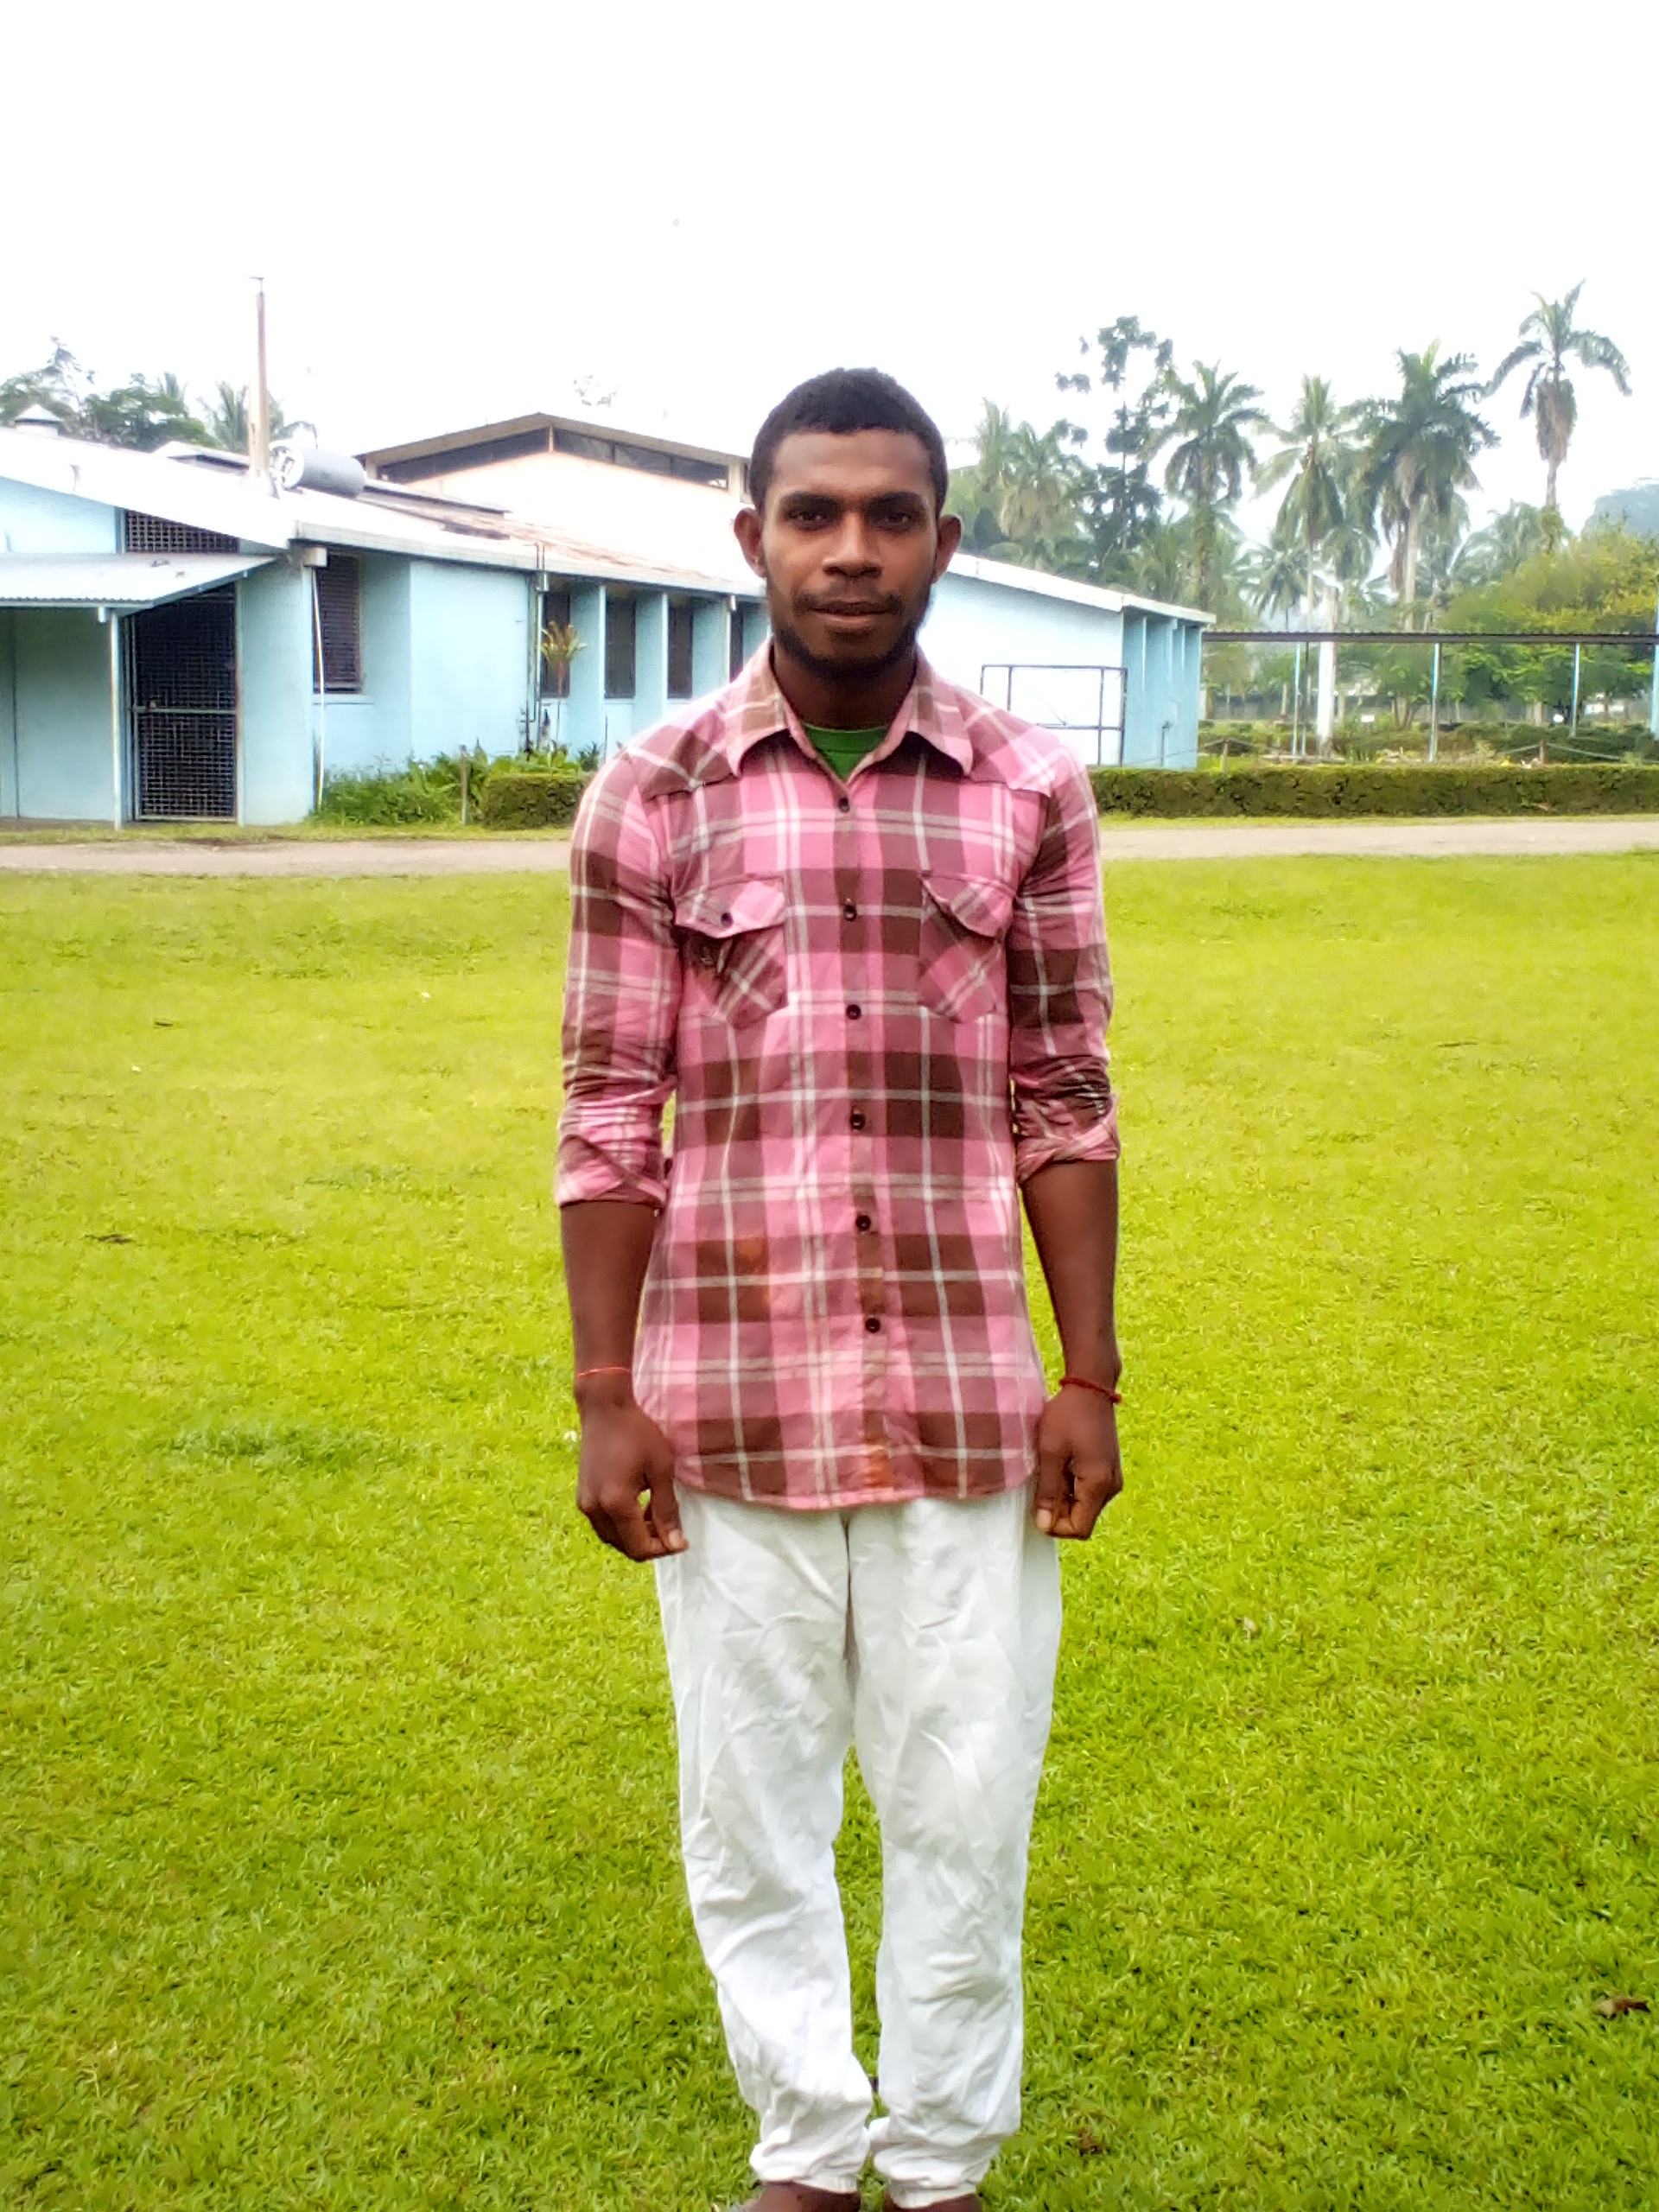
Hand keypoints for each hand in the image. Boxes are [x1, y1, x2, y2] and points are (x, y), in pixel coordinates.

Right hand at [576, 1391, 684, 1561]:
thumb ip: (667, 1510)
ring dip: (636, 1535)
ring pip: (613, 1538)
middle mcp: (594, 1509)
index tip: (682, 1539)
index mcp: (615, 1504)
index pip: (640, 1548)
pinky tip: (638, 1506)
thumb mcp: (661, 1470)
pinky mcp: (582, 1496)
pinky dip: (622, 1525)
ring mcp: (585, 1503)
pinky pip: (604, 1524)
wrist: (605, 1408)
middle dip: (651, 1544)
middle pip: (625, 1547)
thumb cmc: (637, 1433)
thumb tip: (676, 1543)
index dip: (664, 1549)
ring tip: (656, 1515)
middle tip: (671, 1526)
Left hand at [1032, 1384, 1121, 1539]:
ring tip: (1051, 1469)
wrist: (1090, 1386)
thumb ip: (1048, 1492)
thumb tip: (1044, 1525)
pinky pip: (1088, 1491)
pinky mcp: (1108, 1470)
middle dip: (1059, 1510)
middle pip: (1082, 1519)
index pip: (1080, 1529)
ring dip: (1064, 1496)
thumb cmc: (1068, 1415)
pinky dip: (1071, 1486)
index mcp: (1099, 1485)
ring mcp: (1112, 1478)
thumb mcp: (1050, 1453)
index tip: (1038, 1505)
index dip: (1056, 1525)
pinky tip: (1060, 1464)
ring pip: (1084, 1505)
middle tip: (1041, 1482)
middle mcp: (1111, 1486)